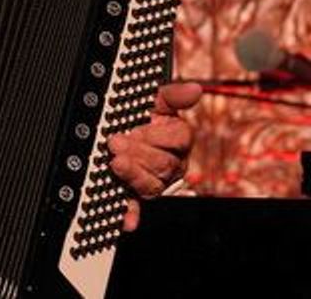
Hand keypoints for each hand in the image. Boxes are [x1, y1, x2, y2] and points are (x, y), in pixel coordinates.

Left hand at [108, 81, 201, 231]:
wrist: (121, 133)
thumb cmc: (143, 119)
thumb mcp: (155, 103)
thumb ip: (173, 95)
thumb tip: (195, 88)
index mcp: (177, 139)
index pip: (179, 139)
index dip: (158, 135)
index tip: (137, 129)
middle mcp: (171, 164)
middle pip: (164, 163)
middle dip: (139, 152)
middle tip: (116, 143)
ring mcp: (156, 182)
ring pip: (152, 185)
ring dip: (134, 176)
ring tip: (116, 164)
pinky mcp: (138, 196)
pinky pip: (137, 207)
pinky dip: (132, 214)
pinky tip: (127, 221)